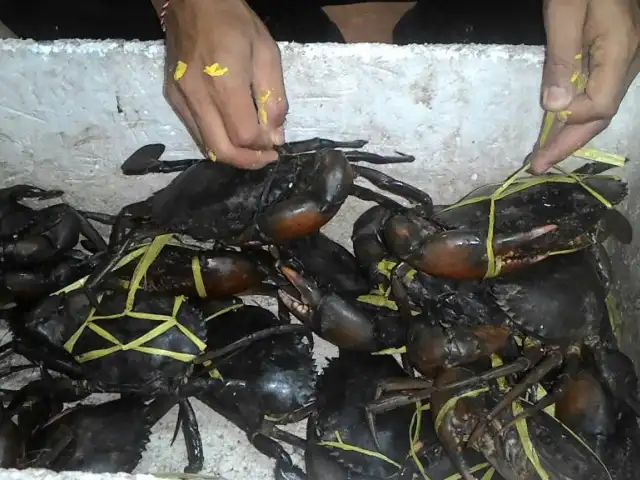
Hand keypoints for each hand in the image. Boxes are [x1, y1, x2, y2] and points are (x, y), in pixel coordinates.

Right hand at [158, 0, 287, 168]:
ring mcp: (180, 98)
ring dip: (232, 155)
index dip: (263, 146)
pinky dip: (216, 141)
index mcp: (224, 81)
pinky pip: (196, 133)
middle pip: (222, 150)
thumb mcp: (267, 54)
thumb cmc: (234, 22)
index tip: (276, 143)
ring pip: (206, 147)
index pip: (244, 135)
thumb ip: (273, 98)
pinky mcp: (172, 98)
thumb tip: (275, 136)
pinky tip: (231, 132)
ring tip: (251, 149)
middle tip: (265, 157)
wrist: (191, 2)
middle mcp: (197, 95)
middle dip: (248, 161)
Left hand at [528, 0, 639, 173]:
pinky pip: (597, 90)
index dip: (570, 122)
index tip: (543, 128)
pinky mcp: (614, 54)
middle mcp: (628, 60)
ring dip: (571, 130)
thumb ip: (561, 58)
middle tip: (539, 165)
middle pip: (601, 113)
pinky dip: (575, 109)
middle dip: (569, 143)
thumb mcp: (565, 13)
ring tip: (544, 152)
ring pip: (600, 104)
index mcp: (619, 50)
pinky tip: (556, 121)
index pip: (599, 105)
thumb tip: (554, 106)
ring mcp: (624, 58)